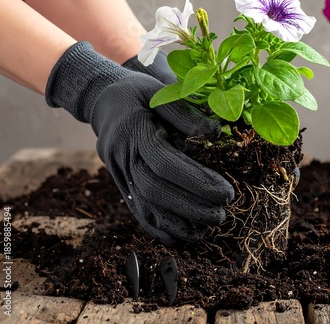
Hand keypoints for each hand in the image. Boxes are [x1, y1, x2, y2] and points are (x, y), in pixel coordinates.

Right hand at [46, 42, 233, 244]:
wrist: (104, 101)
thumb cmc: (138, 93)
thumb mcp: (160, 90)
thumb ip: (185, 112)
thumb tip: (214, 132)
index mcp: (133, 129)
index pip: (165, 162)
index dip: (196, 181)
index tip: (226, 192)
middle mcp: (121, 155)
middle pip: (154, 190)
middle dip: (191, 207)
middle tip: (221, 215)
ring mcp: (117, 173)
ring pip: (144, 206)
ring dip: (177, 223)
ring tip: (207, 230)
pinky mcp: (120, 184)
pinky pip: (136, 211)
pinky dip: (158, 228)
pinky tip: (180, 237)